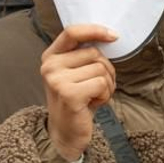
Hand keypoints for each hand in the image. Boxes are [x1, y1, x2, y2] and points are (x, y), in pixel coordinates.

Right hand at [40, 25, 117, 161]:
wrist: (66, 132)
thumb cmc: (76, 100)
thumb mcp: (76, 74)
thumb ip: (84, 56)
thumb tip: (110, 36)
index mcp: (51, 56)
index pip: (72, 32)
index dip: (95, 30)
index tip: (113, 36)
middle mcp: (50, 66)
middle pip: (95, 53)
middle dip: (106, 70)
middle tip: (96, 87)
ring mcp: (57, 79)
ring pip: (101, 69)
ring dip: (106, 84)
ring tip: (93, 96)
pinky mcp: (69, 93)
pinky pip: (102, 83)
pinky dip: (105, 94)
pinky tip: (93, 103)